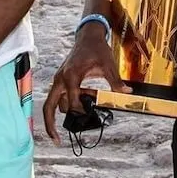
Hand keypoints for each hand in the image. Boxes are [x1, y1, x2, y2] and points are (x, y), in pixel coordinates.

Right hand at [42, 24, 130, 143]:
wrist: (88, 36)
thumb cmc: (97, 49)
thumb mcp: (108, 65)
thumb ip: (116, 81)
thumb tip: (127, 92)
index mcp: (71, 76)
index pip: (72, 102)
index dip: (82, 111)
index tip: (91, 114)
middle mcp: (60, 79)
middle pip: (49, 107)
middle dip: (50, 125)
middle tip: (57, 141)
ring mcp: (59, 80)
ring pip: (56, 103)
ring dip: (69, 109)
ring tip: (89, 106)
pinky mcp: (61, 80)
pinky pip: (61, 97)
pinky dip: (70, 102)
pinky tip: (88, 98)